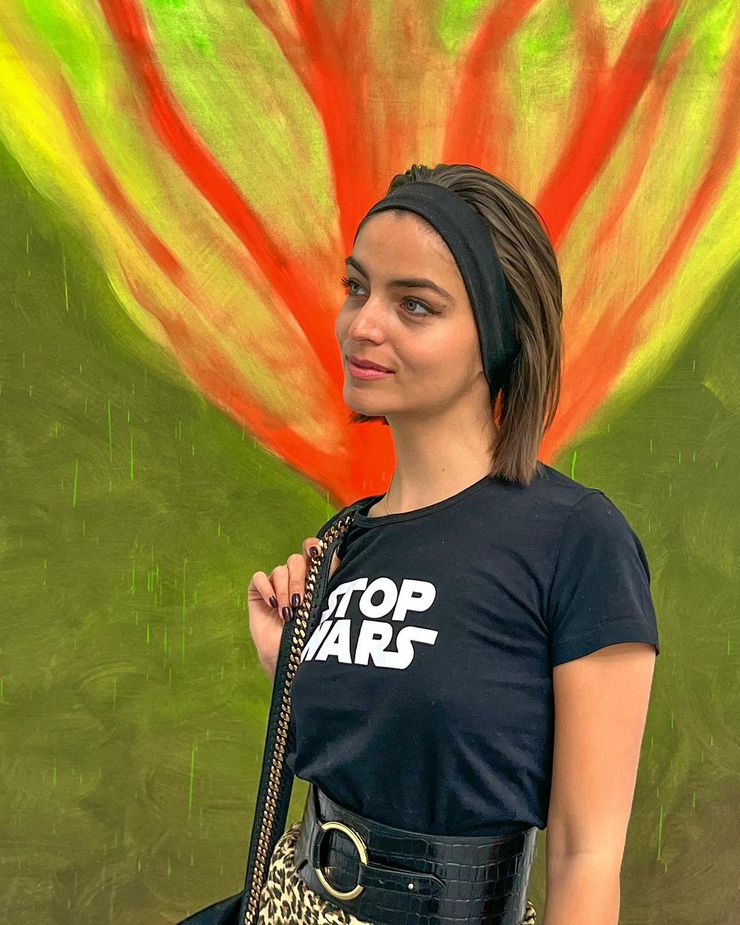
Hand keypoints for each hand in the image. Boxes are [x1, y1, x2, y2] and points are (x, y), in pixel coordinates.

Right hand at [247, 537, 341, 676]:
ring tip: (288, 613)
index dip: (313, 547)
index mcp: (313, 576)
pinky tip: (273, 604)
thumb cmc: (311, 636)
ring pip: (279, 570)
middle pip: (296, 560)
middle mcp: (294, 577)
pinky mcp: (258, 592)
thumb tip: (337, 555)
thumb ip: (329, 581)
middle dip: (298, 580)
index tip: (316, 554)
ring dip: (284, 590)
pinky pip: (259, 577)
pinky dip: (266, 588)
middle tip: (300, 601)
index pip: (312, 550)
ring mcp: (276, 584)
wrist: (290, 659)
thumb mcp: (325, 607)